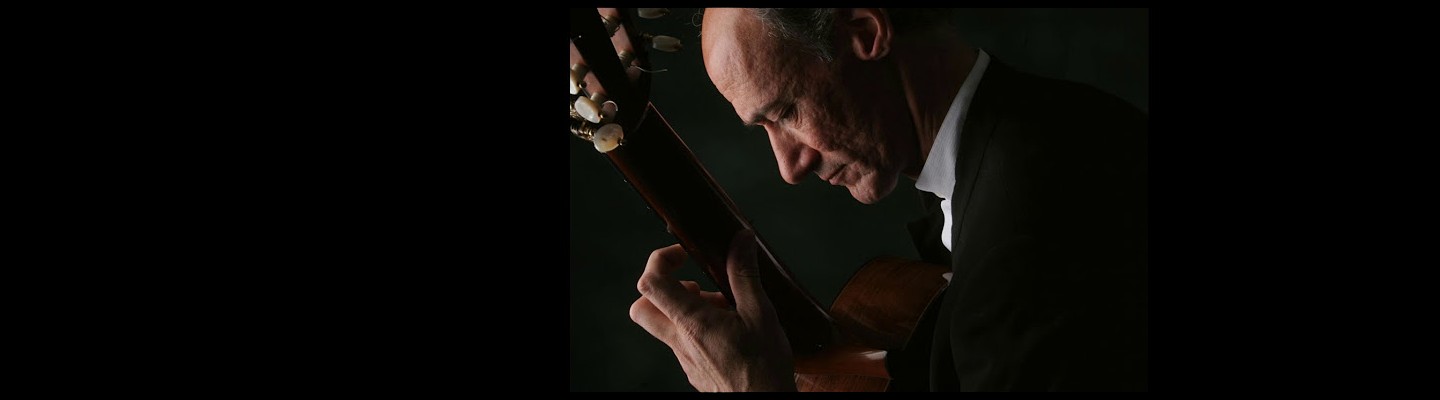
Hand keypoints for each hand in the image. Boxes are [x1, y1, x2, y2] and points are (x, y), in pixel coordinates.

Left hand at [629, 229, 795, 391]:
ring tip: (724, 309)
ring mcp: (684, 359)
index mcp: (692, 322)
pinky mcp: (694, 371)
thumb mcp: (761, 313)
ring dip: (686, 309)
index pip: (651, 283)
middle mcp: (680, 341)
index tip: (684, 255)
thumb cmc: (764, 367)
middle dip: (663, 289)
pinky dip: (697, 329)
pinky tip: (729, 331)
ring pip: (665, 326)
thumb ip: (744, 275)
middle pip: (642, 308)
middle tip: (695, 286)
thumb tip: (740, 240)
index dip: (660, 260)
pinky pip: (682, 343)